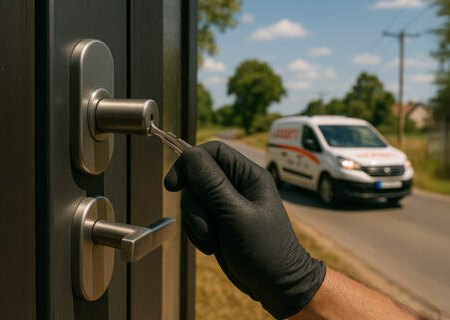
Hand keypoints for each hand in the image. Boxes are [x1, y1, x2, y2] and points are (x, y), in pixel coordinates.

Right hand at [164, 141, 325, 317]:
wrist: (276, 286)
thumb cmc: (266, 251)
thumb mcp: (236, 217)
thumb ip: (213, 186)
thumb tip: (189, 157)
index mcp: (249, 176)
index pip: (212, 151)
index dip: (189, 163)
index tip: (173, 184)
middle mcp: (238, 186)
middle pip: (197, 177)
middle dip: (194, 204)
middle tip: (205, 228)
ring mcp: (227, 205)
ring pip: (193, 199)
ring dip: (195, 222)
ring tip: (212, 240)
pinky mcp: (219, 222)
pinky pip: (195, 218)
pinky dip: (197, 233)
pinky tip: (212, 246)